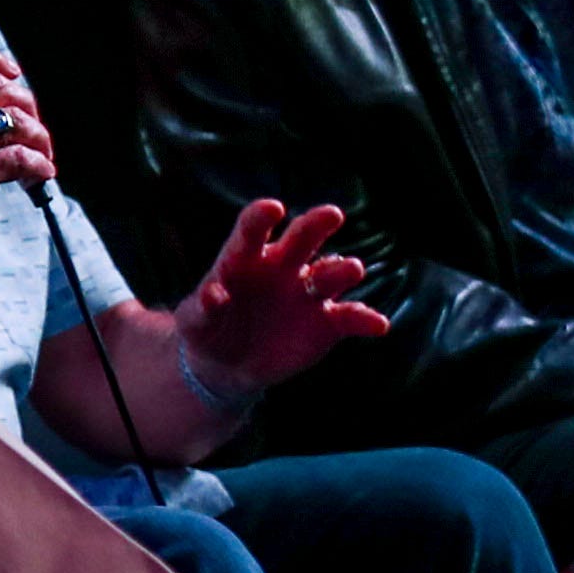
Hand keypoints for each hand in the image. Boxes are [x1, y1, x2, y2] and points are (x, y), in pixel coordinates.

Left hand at [177, 198, 387, 390]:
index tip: (273, 208)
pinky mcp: (327, 322)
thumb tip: (214, 294)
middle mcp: (283, 266)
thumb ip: (203, 308)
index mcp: (245, 257)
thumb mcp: (195, 322)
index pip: (253, 229)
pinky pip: (350, 317)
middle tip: (332, 215)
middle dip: (317, 224)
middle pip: (302, 237)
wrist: (227, 364)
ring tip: (351, 270)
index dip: (262, 217)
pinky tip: (378, 324)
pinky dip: (364, 318)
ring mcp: (307, 292)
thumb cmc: (207, 330)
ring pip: (331, 273)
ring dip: (342, 270)